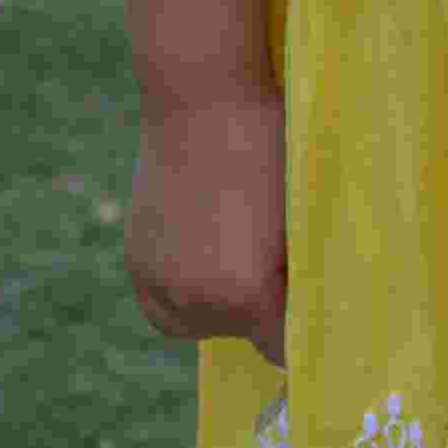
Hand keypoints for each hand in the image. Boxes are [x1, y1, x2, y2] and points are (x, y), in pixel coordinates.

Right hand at [125, 91, 286, 352]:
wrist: (201, 99)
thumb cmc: (270, 151)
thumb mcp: (300, 223)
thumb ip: (299, 278)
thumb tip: (305, 309)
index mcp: (246, 297)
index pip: (285, 347)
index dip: (303, 325)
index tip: (313, 305)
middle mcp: (196, 302)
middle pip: (242, 336)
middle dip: (262, 310)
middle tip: (275, 261)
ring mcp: (158, 282)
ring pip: (197, 323)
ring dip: (220, 305)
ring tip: (236, 255)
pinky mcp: (135, 260)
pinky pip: (162, 303)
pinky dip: (184, 290)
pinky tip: (203, 257)